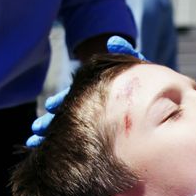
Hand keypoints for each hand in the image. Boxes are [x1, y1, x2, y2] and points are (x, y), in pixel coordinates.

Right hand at [26, 35, 145, 146]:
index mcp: (94, 94)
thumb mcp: (135, 69)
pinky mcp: (103, 139)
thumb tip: (114, 41)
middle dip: (50, 123)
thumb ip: (124, 54)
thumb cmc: (145, 84)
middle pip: (66, 116)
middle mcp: (91, 110)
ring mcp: (96, 125)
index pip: (73, 97)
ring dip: (51, 137)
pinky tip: (51, 155)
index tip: (51, 106)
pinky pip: (83, 145)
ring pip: (70, 131)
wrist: (159, 101)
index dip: (62, 102)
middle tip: (37, 130)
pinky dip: (69, 150)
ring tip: (36, 142)